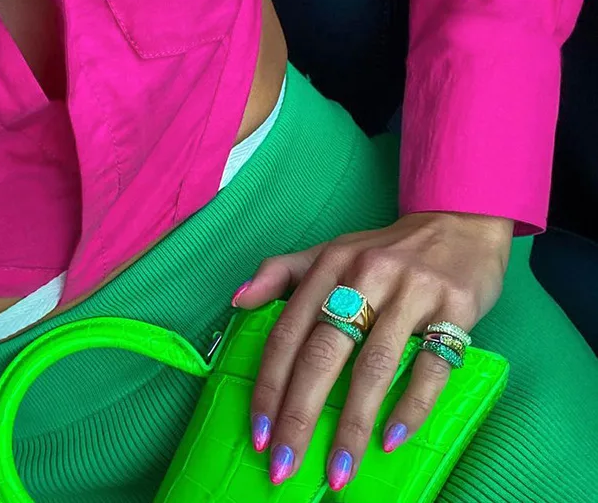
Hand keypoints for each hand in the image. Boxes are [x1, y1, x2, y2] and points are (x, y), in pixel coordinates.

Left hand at [232, 211, 512, 488]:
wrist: (459, 225)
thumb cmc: (385, 250)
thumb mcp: (330, 251)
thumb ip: (281, 271)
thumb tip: (237, 299)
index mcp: (330, 265)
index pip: (288, 331)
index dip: (269, 383)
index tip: (258, 431)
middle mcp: (366, 275)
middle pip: (323, 352)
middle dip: (300, 414)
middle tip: (285, 466)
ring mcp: (412, 290)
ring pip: (374, 365)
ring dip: (353, 424)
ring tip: (338, 471)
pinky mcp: (455, 307)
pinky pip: (431, 365)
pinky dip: (411, 406)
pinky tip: (392, 440)